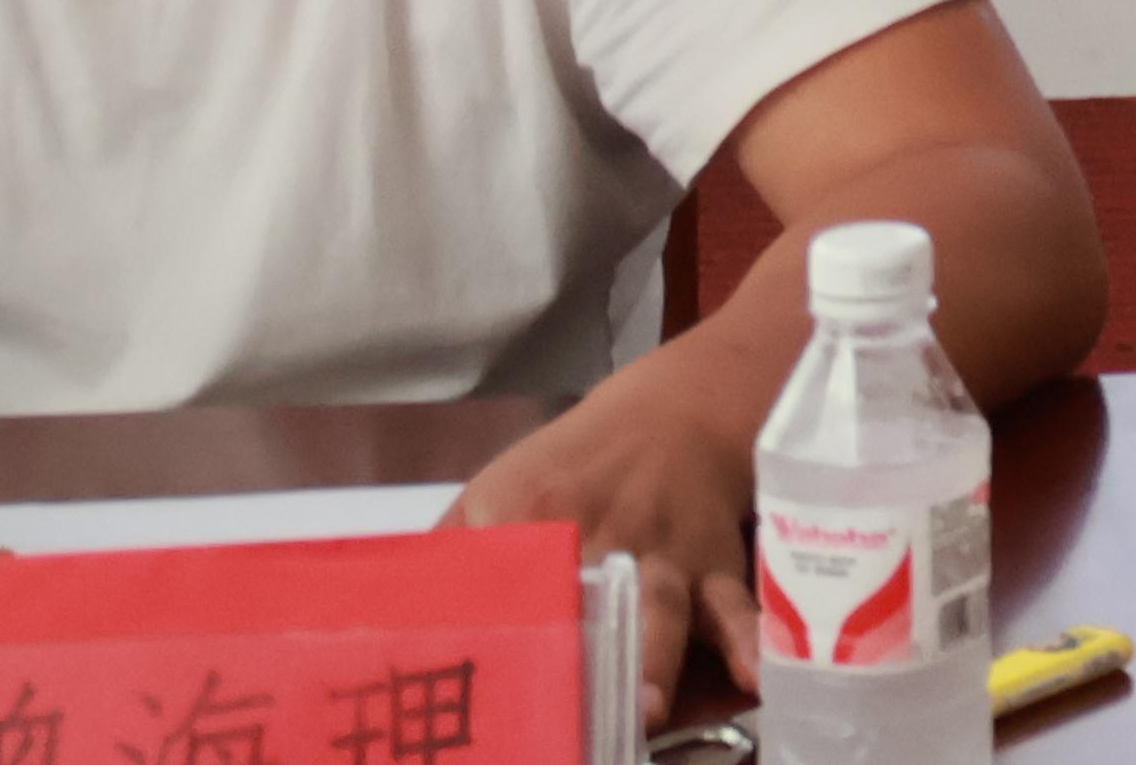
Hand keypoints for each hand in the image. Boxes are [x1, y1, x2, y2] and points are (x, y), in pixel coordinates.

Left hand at [456, 375, 756, 720]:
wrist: (675, 412)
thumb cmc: (572, 465)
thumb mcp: (495, 488)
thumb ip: (445, 553)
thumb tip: (379, 623)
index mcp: (532, 516)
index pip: (504, 581)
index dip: (493, 636)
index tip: (477, 698)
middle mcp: (600, 535)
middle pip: (587, 604)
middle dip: (581, 659)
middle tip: (570, 723)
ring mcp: (662, 552)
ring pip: (661, 609)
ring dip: (655, 656)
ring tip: (650, 709)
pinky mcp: (712, 565)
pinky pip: (735, 605)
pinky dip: (749, 640)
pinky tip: (756, 677)